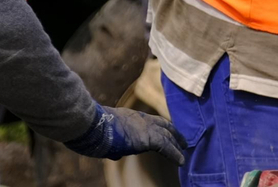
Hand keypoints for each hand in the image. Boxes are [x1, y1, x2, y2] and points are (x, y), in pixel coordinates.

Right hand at [64, 103, 186, 163]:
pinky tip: (181, 161)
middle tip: (182, 141)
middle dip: (174, 133)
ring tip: (184, 151)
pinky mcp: (147, 138)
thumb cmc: (93, 130)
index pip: (152, 120)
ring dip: (177, 144)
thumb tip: (117, 155)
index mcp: (131, 116)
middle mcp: (141, 119)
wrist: (92, 125)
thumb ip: (115, 144)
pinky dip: (174, 153)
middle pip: (164, 125)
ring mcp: (145, 127)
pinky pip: (166, 146)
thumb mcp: (106, 134)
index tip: (169, 132)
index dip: (162, 126)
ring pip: (167, 135)